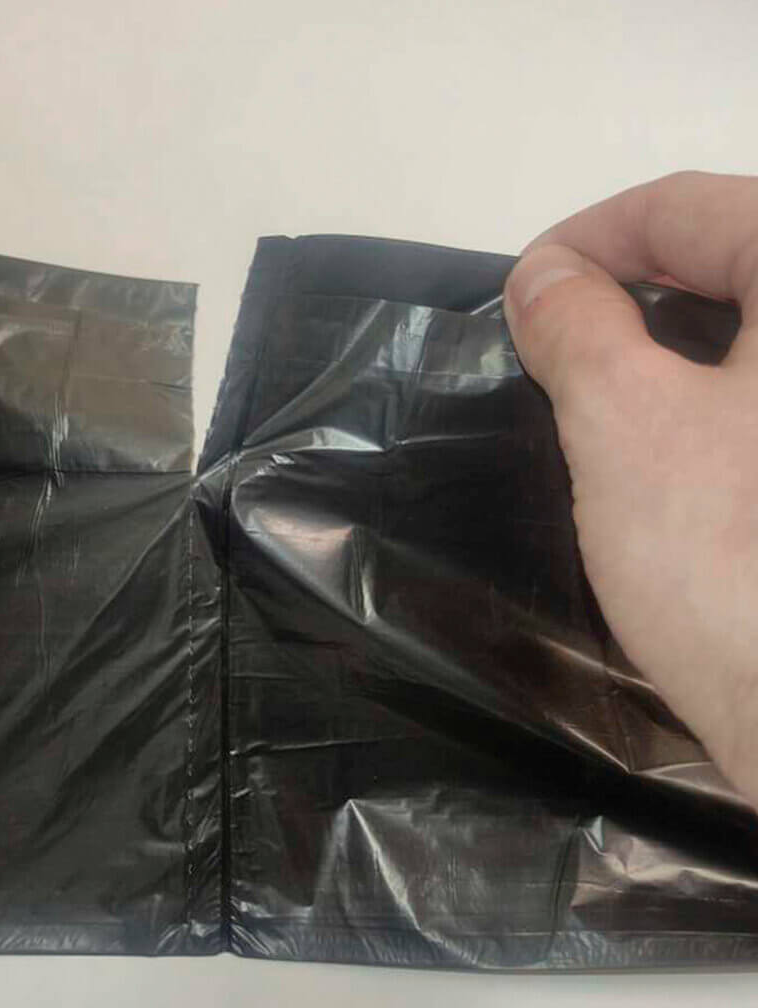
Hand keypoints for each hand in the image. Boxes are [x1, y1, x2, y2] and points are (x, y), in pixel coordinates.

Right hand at [503, 171, 757, 797]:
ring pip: (756, 331)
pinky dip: (718, 399)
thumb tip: (544, 276)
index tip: (516, 298)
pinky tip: (676, 454)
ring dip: (673, 345)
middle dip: (631, 289)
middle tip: (549, 350)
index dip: (585, 238)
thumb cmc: (733, 560)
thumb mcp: (625, 425)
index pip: (690, 205)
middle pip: (736, 256)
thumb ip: (575, 325)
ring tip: (598, 401)